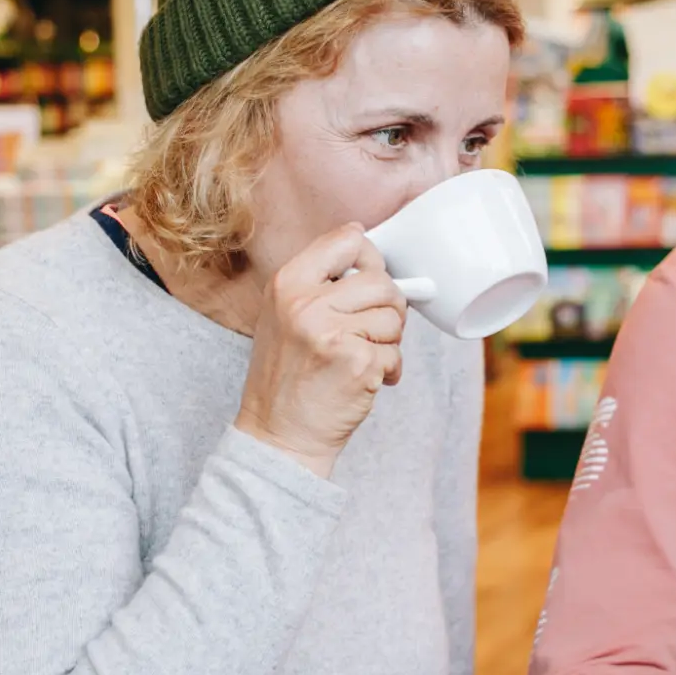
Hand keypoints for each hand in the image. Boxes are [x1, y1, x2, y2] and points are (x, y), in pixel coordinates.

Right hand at [234, 224, 406, 479]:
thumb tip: (374, 261)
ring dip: (389, 341)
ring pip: (394, 317)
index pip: (348, 240)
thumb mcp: (285, 315)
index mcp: (288, 283)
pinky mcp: (357, 362)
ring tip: (363, 357)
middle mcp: (306, 303)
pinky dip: (390, 369)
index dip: (369, 259)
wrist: (279, 434)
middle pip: (381, 280)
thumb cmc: (288, 376)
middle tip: (375, 329)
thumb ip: (322, 283)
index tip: (369, 278)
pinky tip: (367, 379)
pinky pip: (396, 352)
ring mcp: (332, 332)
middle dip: (389, 306)